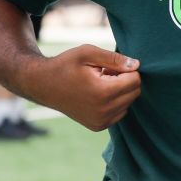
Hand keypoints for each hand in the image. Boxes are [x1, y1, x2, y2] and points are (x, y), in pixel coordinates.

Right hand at [26, 45, 141, 131]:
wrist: (43, 85)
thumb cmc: (66, 65)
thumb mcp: (88, 53)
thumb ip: (115, 59)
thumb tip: (137, 65)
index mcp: (103, 92)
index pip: (135, 80)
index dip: (126, 69)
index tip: (110, 66)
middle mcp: (104, 111)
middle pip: (135, 92)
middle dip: (125, 80)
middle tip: (105, 73)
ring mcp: (101, 122)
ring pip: (129, 103)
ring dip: (120, 91)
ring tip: (100, 83)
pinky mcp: (98, 126)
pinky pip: (120, 112)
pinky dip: (115, 102)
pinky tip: (98, 94)